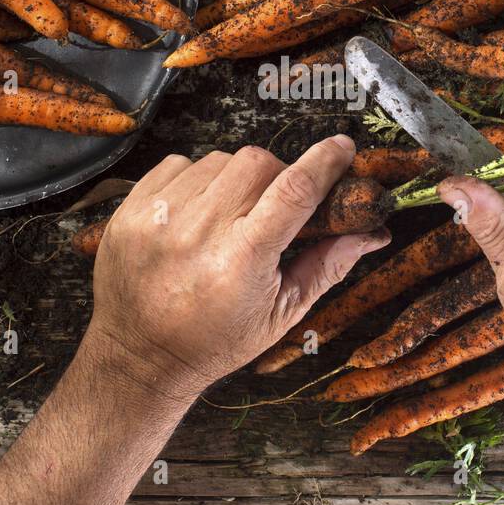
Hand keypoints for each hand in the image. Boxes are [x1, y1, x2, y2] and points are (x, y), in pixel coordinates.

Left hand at [87, 135, 389, 400]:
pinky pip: (180, 163)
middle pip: (258, 164)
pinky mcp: (131, 208)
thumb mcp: (281, 314)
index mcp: (241, 262)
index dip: (324, 162)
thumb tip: (372, 233)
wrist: (140, 357)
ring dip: (235, 179)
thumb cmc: (214, 340)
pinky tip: (197, 215)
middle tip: (273, 208)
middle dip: (277, 176)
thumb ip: (328, 265)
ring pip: (219, 159)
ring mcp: (159, 218)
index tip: (341, 148)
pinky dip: (197, 180)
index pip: (294, 191)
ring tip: (230, 218)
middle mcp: (197, 234)